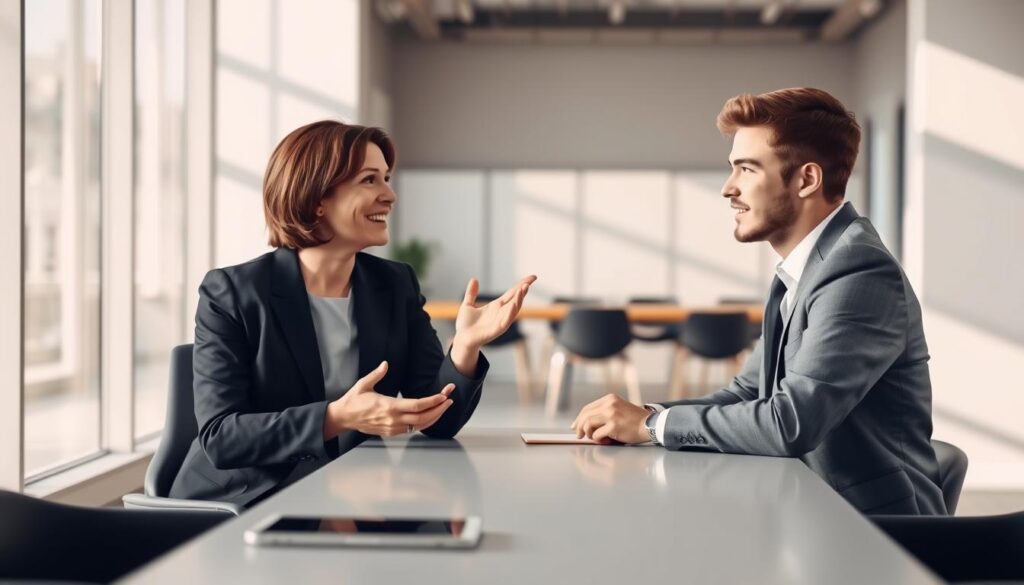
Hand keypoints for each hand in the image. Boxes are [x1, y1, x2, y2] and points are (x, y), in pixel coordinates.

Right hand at [325, 361, 454, 437]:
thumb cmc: (353, 400)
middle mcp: (393, 419)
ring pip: (420, 425)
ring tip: (444, 407)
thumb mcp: (363, 384)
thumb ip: (377, 374)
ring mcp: (393, 428)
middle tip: (450, 400)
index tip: (444, 395)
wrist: (343, 418)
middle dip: (439, 409)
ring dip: (434, 416)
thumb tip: (386, 364)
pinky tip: (431, 415)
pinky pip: (413, 429)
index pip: (417, 405)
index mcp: (389, 406)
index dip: (433, 401)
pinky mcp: (391, 432)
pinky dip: (424, 423)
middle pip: (424, 417)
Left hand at [453, 275, 536, 349]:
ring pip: (513, 309)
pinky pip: (506, 320)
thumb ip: (471, 293)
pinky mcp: (496, 330)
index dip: (521, 284)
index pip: (512, 293)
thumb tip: (474, 279)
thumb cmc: (466, 325)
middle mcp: (501, 312)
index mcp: (496, 306)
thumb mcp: (468, 305)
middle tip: (530, 281)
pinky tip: (514, 304)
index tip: (533, 277)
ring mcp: (500, 321)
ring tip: (524, 288)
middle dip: (523, 290)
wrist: (461, 340)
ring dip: (519, 299)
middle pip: (516, 299)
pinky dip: (511, 312)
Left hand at [570, 393, 650, 444]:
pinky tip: (605, 441)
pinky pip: (597, 434)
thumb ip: (604, 412)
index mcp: (610, 398)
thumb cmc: (635, 421)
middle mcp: (609, 404)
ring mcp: (611, 414)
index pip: (588, 408)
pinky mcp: (613, 426)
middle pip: (585, 415)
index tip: (575, 426)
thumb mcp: (618, 409)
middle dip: (579, 426)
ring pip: (588, 424)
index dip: (579, 418)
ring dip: (588, 433)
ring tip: (594, 438)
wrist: (651, 425)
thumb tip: (586, 423)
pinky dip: (598, 439)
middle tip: (578, 435)